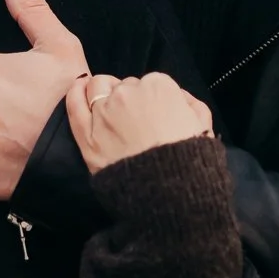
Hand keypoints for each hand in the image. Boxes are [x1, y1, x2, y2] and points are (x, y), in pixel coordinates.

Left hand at [66, 71, 214, 174]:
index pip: (150, 83)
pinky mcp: (87, 135)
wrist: (171, 195)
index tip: (154, 115)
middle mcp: (128, 93)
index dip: (152, 99)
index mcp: (159, 87)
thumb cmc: (190, 160)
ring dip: (103, 93)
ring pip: (98, 87)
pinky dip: (75, 93)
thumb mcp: (204, 126)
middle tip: (136, 122)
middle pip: (125, 85)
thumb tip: (179, 97)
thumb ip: (191, 104)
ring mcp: (104, 113)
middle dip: (129, 99)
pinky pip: (74, 105)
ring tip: (108, 108)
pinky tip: (79, 89)